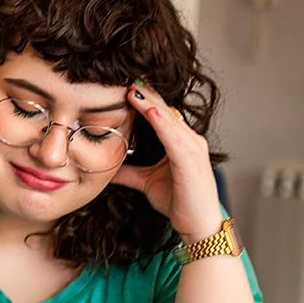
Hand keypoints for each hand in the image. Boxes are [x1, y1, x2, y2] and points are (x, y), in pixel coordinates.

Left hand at [111, 82, 224, 242]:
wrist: (198, 226)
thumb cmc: (179, 202)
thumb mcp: (146, 182)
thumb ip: (128, 172)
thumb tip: (106, 168)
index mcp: (180, 142)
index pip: (160, 114)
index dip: (143, 100)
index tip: (123, 85)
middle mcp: (189, 140)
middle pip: (165, 110)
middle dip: (145, 94)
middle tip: (125, 76)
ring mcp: (193, 149)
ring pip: (169, 119)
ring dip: (151, 103)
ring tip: (132, 88)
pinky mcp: (192, 161)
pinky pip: (175, 137)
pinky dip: (162, 123)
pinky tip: (150, 111)